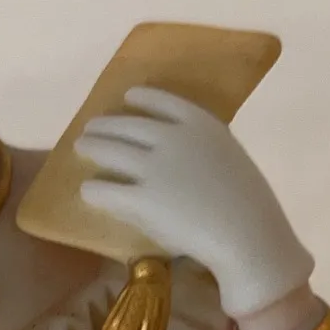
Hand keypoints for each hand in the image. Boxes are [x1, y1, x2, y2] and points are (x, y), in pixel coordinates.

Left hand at [76, 87, 313, 322]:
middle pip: (128, 124)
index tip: (128, 97)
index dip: (142, 98)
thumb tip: (181, 151)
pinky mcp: (139, 198)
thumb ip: (204, 149)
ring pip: (110, 150)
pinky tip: (86, 191)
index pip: (162, 100)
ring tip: (81, 148)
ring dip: (92, 147)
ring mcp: (152, 167)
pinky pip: (105, 190)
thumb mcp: (229, 158)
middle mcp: (171, 137)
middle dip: (106, 125)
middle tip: (91, 129)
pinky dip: (93, 190)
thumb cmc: (248, 203)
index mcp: (199, 123)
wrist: (247, 233)